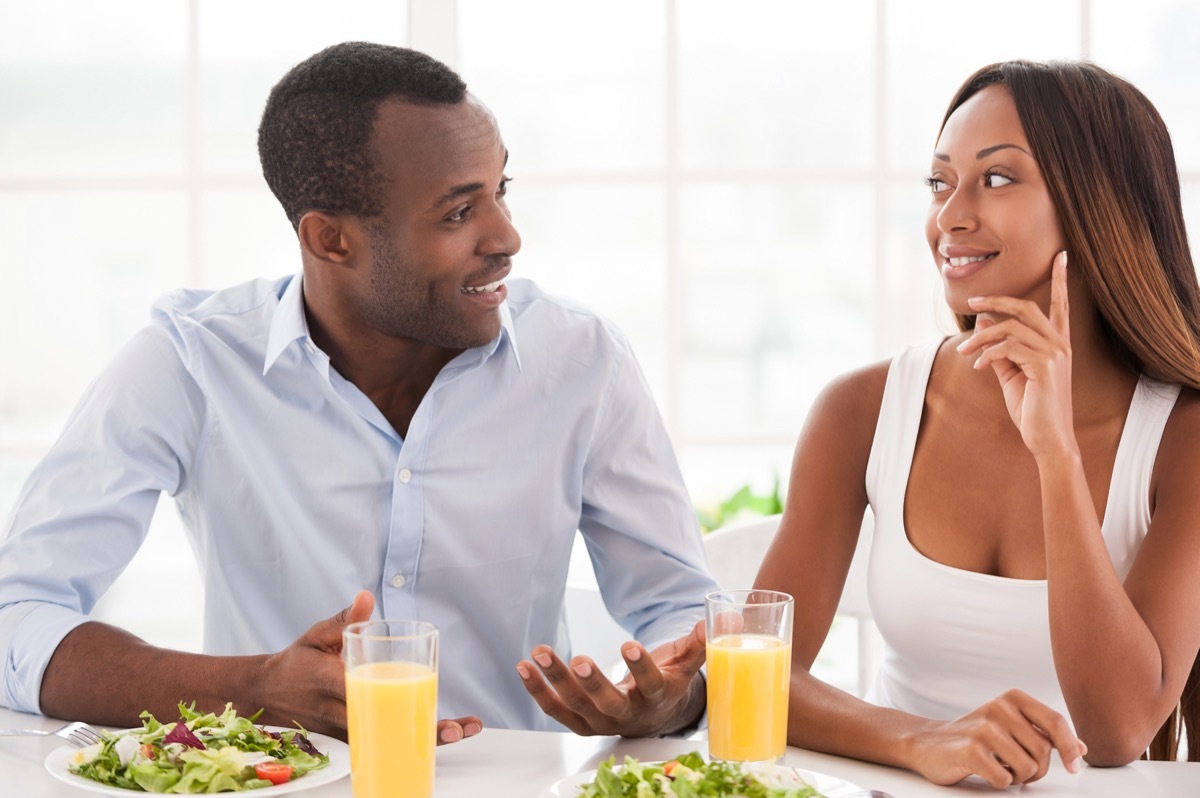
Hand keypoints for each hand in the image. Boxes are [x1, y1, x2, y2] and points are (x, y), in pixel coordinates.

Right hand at [256, 592, 482, 744]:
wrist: (266, 694)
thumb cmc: (296, 662)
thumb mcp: (316, 635)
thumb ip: (344, 620)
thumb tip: (367, 596)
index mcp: (332, 682)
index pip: (367, 693)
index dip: (399, 699)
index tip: (430, 697)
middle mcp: (338, 713)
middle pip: (387, 728)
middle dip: (423, 732)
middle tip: (458, 729)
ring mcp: (343, 732)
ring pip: (388, 743)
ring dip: (423, 742)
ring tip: (459, 732)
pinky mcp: (347, 741)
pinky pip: (381, 745)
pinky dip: (407, 744)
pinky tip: (435, 739)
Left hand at [516, 620, 706, 736]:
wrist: (655, 716)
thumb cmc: (668, 682)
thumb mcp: (686, 662)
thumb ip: (700, 641)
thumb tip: (726, 617)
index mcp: (657, 697)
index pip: (651, 684)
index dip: (639, 667)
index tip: (628, 645)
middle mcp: (629, 714)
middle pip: (608, 703)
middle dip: (592, 682)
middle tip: (578, 659)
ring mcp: (602, 721)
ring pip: (576, 705)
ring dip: (555, 680)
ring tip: (538, 653)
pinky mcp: (581, 722)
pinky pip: (556, 710)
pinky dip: (538, 691)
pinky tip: (524, 668)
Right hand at [908, 689, 1086, 787]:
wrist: (929, 743)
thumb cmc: (975, 737)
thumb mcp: (1011, 727)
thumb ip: (1043, 734)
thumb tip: (1082, 748)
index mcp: (1012, 698)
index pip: (1055, 722)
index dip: (1070, 747)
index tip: (1073, 767)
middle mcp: (998, 707)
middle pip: (1044, 752)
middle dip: (1036, 770)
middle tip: (1018, 769)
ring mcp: (983, 727)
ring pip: (1027, 768)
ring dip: (1017, 777)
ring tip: (999, 767)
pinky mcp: (970, 749)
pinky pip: (1005, 779)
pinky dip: (1000, 782)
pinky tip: (985, 771)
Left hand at [956, 251, 1075, 459]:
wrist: (1048, 439)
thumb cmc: (1032, 408)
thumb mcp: (1012, 374)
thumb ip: (1001, 348)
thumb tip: (984, 322)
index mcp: (1057, 345)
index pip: (1060, 305)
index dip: (1060, 280)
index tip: (1062, 256)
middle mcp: (1060, 345)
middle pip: (1026, 308)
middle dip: (996, 301)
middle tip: (970, 303)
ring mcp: (1055, 355)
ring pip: (1010, 328)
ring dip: (981, 338)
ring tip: (965, 351)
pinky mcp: (1044, 366)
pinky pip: (1008, 348)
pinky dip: (987, 354)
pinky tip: (978, 367)